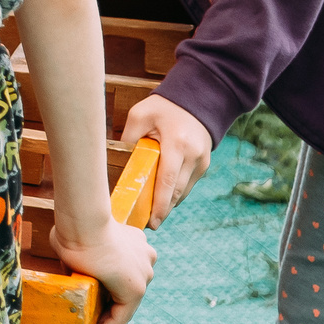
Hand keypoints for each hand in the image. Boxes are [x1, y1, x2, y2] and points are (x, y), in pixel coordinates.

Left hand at [51, 214, 154, 323]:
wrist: (83, 218)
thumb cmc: (76, 251)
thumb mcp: (76, 278)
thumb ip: (83, 290)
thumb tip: (78, 293)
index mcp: (133, 291)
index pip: (119, 320)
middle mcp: (146, 275)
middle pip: (127, 298)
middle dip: (110, 305)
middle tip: (92, 310)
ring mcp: (146, 256)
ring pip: (132, 277)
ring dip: (118, 282)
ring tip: (100, 284)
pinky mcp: (141, 240)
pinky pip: (132, 257)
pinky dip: (122, 262)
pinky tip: (107, 260)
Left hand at [118, 92, 213, 225]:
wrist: (197, 99)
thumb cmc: (164, 107)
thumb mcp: (140, 115)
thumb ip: (129, 136)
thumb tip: (119, 160)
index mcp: (176, 143)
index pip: (167, 181)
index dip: (160, 205)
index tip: (151, 222)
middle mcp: (193, 155)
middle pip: (177, 191)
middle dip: (163, 210)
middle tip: (147, 224)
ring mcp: (202, 161)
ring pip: (184, 191)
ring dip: (169, 204)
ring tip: (152, 214)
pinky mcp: (204, 164)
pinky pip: (188, 184)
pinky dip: (175, 192)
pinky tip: (163, 198)